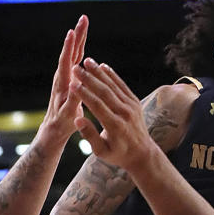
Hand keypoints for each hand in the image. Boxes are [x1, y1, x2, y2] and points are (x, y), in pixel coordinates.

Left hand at [41, 15, 88, 139]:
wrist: (56, 127)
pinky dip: (80, 47)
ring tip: (84, 23)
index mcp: (63, 83)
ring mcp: (67, 75)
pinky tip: (83, 39)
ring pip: (74, 52)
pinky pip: (77, 58)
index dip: (69, 47)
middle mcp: (64, 76)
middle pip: (71, 51)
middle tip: (83, 19)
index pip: (66, 61)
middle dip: (78, 35)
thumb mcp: (68, 115)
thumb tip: (80, 88)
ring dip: (79, 37)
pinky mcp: (72, 77)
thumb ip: (74, 102)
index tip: (72, 32)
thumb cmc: (62, 123)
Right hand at [73, 59, 155, 173]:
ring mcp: (131, 107)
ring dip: (99, 72)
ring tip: (87, 61)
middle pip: (105, 92)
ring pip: (113, 86)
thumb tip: (77, 119)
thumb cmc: (117, 154)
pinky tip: (102, 66)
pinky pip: (122, 86)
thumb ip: (89, 135)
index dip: (84, 94)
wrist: (142, 153)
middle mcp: (124, 114)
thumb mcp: (101, 151)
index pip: (97, 106)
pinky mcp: (134, 102)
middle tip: (76, 67)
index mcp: (115, 126)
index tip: (72, 84)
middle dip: (89, 79)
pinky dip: (112, 76)